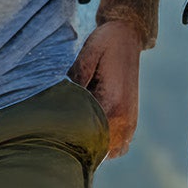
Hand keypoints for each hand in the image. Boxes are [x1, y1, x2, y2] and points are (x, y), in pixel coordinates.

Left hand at [70, 16, 146, 158]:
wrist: (127, 35)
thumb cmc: (105, 43)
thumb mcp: (86, 55)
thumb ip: (75, 80)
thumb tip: (59, 99)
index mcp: (113, 103)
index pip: (89, 136)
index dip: (71, 139)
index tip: (55, 135)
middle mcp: (125, 117)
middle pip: (99, 149)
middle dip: (81, 146)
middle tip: (60, 137)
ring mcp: (131, 121)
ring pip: (110, 152)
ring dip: (94, 147)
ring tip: (76, 133)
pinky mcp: (132, 120)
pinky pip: (120, 147)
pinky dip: (107, 146)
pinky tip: (92, 132)